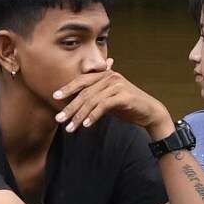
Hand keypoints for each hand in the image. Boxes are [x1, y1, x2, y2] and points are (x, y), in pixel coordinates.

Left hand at [52, 59, 172, 135]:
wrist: (149, 111)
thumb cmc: (125, 105)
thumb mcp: (106, 98)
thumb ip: (92, 96)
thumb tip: (72, 100)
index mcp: (105, 75)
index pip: (82, 80)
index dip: (68, 88)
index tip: (55, 97)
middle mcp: (111, 77)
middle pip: (84, 92)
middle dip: (70, 107)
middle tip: (59, 118)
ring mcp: (118, 86)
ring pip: (92, 101)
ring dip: (79, 116)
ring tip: (70, 127)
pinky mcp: (124, 96)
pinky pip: (103, 106)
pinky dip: (93, 116)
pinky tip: (86, 125)